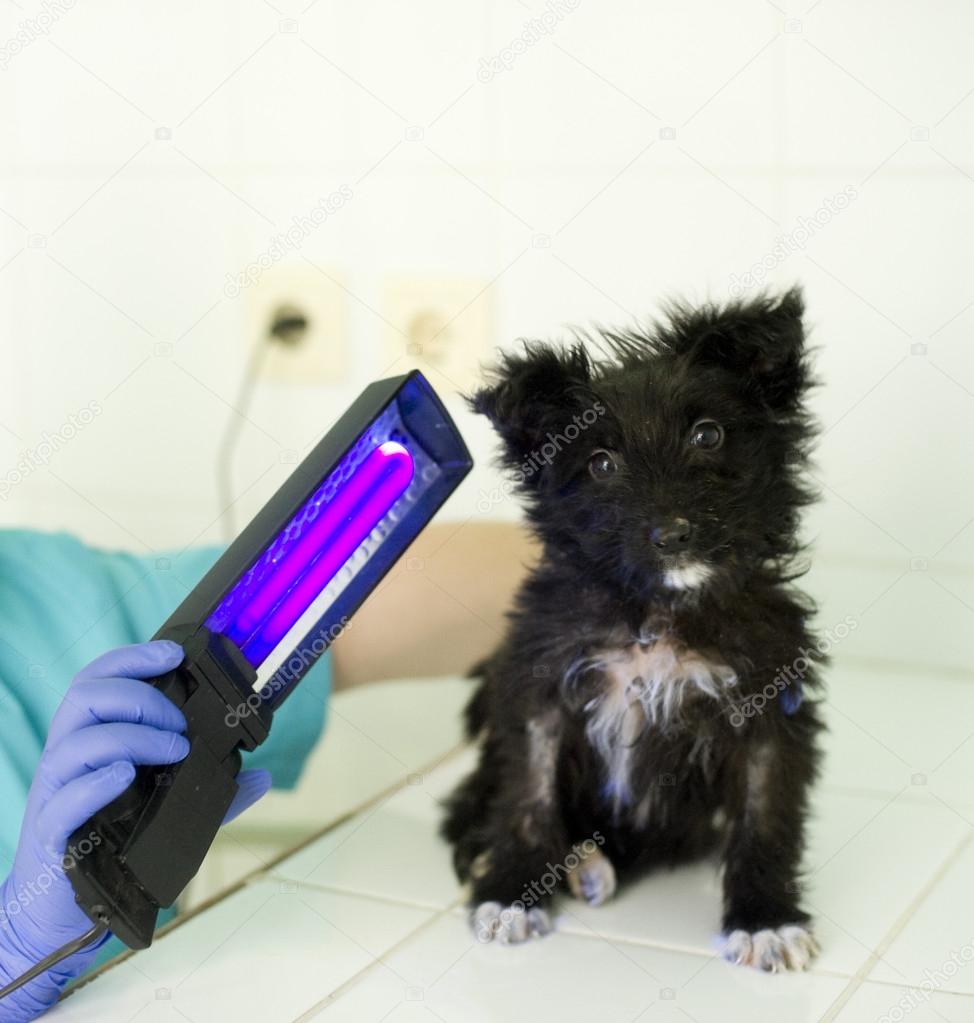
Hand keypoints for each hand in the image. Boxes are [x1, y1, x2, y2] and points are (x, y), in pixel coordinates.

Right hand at [0, 641, 270, 1020]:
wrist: (62, 913)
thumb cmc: (112, 849)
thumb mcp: (166, 812)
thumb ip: (211, 794)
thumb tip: (261, 776)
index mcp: (90, 742)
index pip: (99, 679)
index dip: (132, 658)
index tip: (172, 652)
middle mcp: (67, 758)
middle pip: (86, 696)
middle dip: (140, 696)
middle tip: (180, 723)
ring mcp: (55, 794)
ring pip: (78, 741)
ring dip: (133, 736)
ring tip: (174, 751)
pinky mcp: (52, 835)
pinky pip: (64, 799)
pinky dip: (97, 782)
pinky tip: (125, 778)